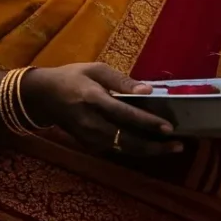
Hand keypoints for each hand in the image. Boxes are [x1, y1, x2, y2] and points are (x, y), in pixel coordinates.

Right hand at [23, 63, 177, 157]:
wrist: (42, 96)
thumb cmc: (71, 78)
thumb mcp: (95, 69)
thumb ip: (122, 80)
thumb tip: (150, 90)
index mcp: (92, 98)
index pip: (123, 114)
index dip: (147, 122)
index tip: (169, 127)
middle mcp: (90, 121)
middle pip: (126, 139)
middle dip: (154, 145)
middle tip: (178, 145)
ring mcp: (87, 136)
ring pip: (123, 149)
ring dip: (148, 151)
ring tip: (170, 148)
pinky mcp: (87, 144)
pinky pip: (116, 150)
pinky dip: (135, 150)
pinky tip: (150, 147)